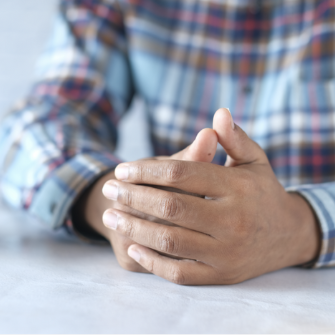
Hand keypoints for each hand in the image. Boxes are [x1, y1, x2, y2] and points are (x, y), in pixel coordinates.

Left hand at [103, 108, 319, 284]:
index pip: (181, 173)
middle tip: (108, 190)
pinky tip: (132, 247)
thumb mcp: (255, 161)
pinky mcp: (222, 276)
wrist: (289, 235)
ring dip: (133, 228)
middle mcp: (234, 221)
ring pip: (170, 241)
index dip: (146, 170)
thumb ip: (236, 138)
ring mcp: (227, 253)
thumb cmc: (263, 193)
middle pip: (170, 206)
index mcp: (239, 187)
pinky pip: (180, 273)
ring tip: (110, 215)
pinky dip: (152, 262)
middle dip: (132, 197)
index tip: (122, 170)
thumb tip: (219, 113)